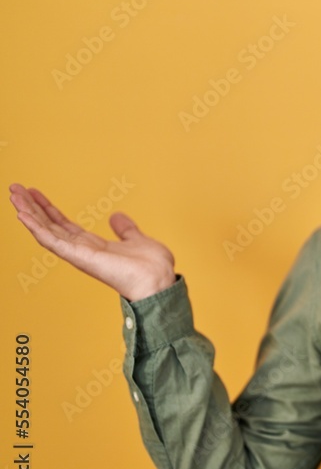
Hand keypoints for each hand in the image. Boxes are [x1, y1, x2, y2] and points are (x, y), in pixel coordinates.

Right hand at [9, 183, 175, 301]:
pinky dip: (36, 228)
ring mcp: (79, 254)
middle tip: (15, 189)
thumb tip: (116, 216)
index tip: (35, 193)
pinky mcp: (79, 257)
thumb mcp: (137, 239)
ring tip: (13, 196)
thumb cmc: (151, 267)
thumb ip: (125, 229)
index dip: (49, 209)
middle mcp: (82, 250)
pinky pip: (52, 241)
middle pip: (50, 225)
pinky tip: (23, 215)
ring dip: (28, 213)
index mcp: (94, 246)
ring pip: (46, 231)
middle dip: (32, 207)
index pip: (64, 224)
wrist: (159, 280)